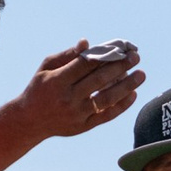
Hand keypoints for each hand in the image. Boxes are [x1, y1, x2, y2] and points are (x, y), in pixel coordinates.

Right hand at [16, 40, 144, 140]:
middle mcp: (68, 98)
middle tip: (135, 57)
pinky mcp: (83, 127)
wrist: (29, 121)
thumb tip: (87, 43)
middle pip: (99, 80)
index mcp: (58, 81)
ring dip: (126, 86)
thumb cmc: (40, 88)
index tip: (120, 47)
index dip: (105, 55)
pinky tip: (133, 94)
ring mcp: (77, 114)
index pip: (85, 65)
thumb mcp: (46, 68)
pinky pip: (106, 116)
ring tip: (141, 75)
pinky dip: (121, 106)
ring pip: (106, 99)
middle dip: (120, 67)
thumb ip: (67, 55)